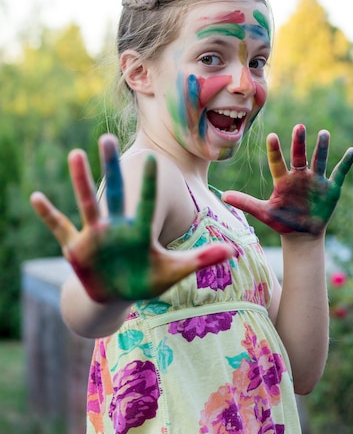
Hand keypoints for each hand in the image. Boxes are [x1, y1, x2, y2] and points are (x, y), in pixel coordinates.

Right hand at [30, 134, 234, 302]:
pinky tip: (35, 197)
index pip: (145, 202)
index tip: (151, 158)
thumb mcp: (174, 271)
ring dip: (81, 181)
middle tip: (106, 138)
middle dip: (111, 168)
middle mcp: (117, 226)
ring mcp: (96, 235)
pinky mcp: (77, 248)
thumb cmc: (145, 280)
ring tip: (75, 154)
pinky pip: (60, 228)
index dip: (148, 184)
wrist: (117, 295)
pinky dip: (48, 214)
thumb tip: (236, 251)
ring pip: (87, 204)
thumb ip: (201, 260)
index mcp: (140, 230)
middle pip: (114, 192)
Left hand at [222, 124, 352, 235]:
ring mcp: (316, 180)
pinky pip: (339, 173)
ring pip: (320, 160)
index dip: (275, 150)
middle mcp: (300, 176)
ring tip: (323, 133)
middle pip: (299, 156)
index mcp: (283, 180)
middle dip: (299, 143)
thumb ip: (245, 202)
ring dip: (322, 147)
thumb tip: (223, 196)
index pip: (277, 162)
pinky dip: (346, 163)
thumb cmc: (281, 222)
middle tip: (299, 127)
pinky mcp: (331, 188)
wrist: (302, 234)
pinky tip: (352, 151)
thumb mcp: (263, 213)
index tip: (271, 136)